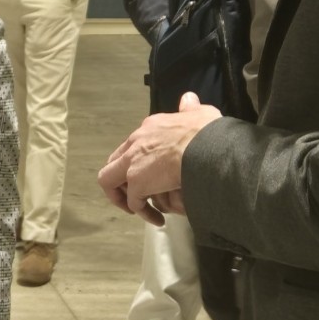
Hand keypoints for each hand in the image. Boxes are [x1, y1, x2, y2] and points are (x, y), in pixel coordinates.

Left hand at [97, 91, 219, 225]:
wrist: (206, 147)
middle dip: (120, 181)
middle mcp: (135, 144)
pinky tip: (157, 220)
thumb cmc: (207, 133)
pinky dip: (143, 213)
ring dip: (124, 199)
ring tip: (140, 210)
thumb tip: (189, 99)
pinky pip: (133, 203)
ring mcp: (133, 164)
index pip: (130, 146)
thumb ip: (191, 108)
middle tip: (136, 195)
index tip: (149, 174)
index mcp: (148, 128)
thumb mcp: (200, 114)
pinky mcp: (138, 184)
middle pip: (113, 163)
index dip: (135, 161)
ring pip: (110, 182)